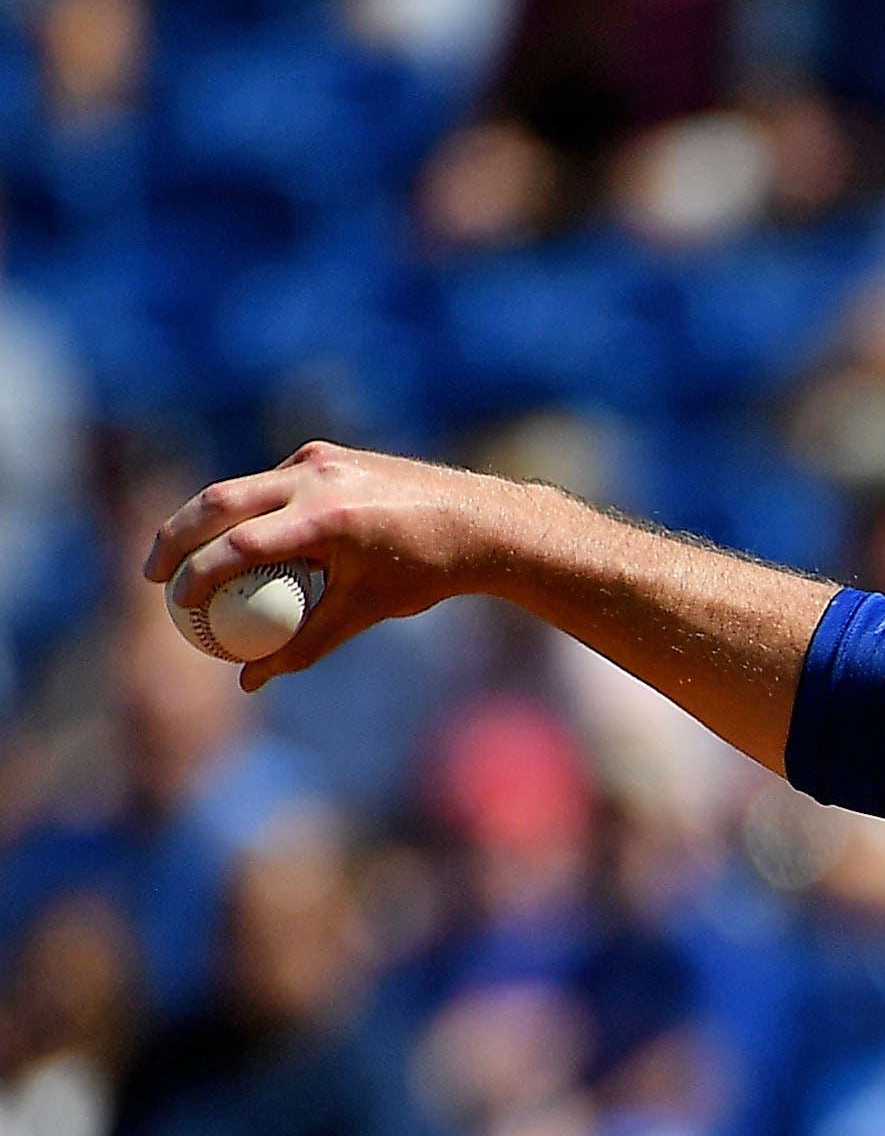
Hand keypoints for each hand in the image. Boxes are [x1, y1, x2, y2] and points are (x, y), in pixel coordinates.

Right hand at [141, 442, 530, 691]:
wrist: (479, 522)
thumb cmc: (426, 575)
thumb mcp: (364, 614)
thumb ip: (304, 646)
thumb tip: (249, 682)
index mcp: (327, 518)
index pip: (239, 545)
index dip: (197, 574)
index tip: (174, 602)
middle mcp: (316, 478)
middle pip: (220, 502)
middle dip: (174, 537)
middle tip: (152, 576)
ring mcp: (319, 459)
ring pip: (241, 487)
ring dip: (205, 520)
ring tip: (181, 557)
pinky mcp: (325, 454)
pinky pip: (271, 483)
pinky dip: (249, 510)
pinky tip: (240, 540)